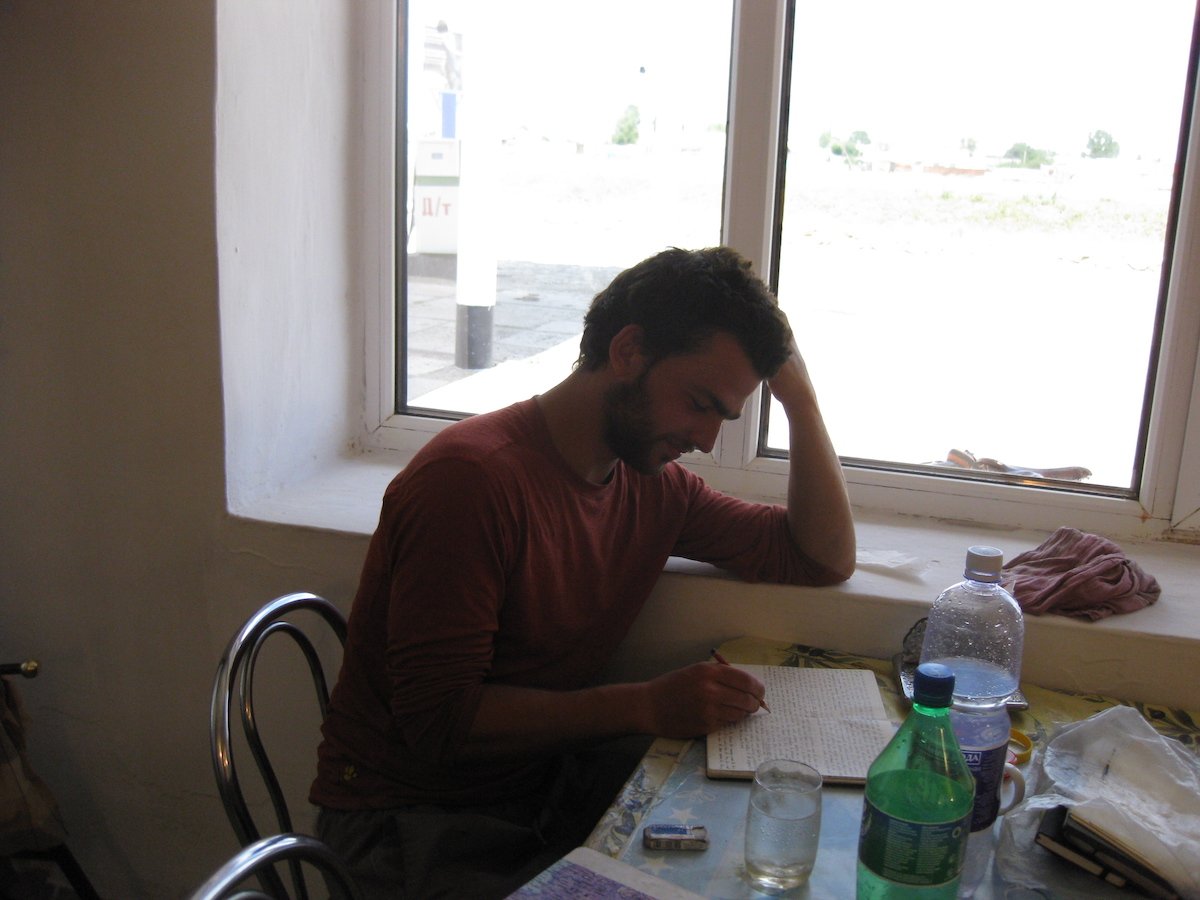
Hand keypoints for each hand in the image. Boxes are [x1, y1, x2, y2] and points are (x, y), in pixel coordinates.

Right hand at [642, 662, 765, 737]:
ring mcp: (708, 709)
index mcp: (709, 671)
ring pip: (740, 713)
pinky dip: (730, 720)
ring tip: (740, 711)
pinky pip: (728, 723)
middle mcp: (710, 689)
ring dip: (744, 713)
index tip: (760, 692)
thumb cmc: (673, 686)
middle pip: (747, 698)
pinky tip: (724, 716)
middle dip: (755, 703)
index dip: (758, 688)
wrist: (649, 706)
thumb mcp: (695, 671)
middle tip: (755, 705)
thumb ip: (720, 675)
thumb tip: (748, 685)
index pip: (746, 680)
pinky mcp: (706, 725)